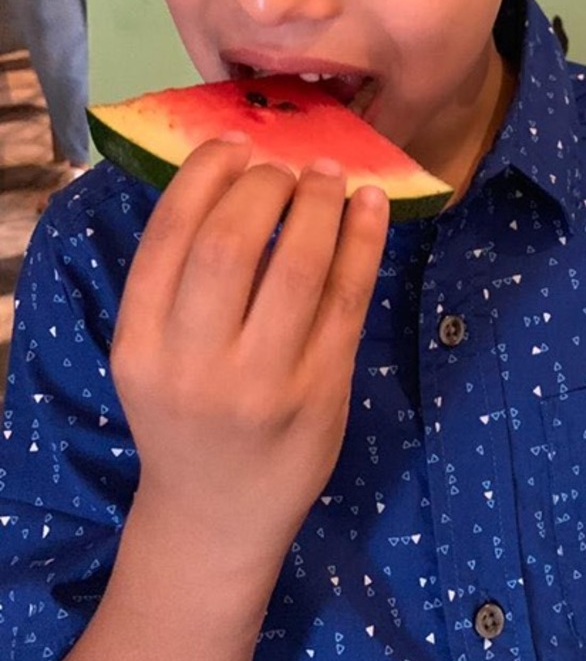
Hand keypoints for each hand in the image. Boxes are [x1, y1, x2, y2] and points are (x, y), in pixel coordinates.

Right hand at [111, 136, 388, 572]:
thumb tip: (239, 174)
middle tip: (287, 167)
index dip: (207, 174)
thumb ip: (180, 281)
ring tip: (330, 176)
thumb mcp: (153, 354)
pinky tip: (370, 205)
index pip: (171, 233)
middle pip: (232, 241)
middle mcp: (196, 363)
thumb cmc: (187, 416)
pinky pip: (349, 296)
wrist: (217, 515)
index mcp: (140, 344)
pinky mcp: (322, 391)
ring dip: (320, 202)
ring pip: (300, 263)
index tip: (236, 145)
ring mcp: (264, 381)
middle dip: (266, 184)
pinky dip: (364, 239)